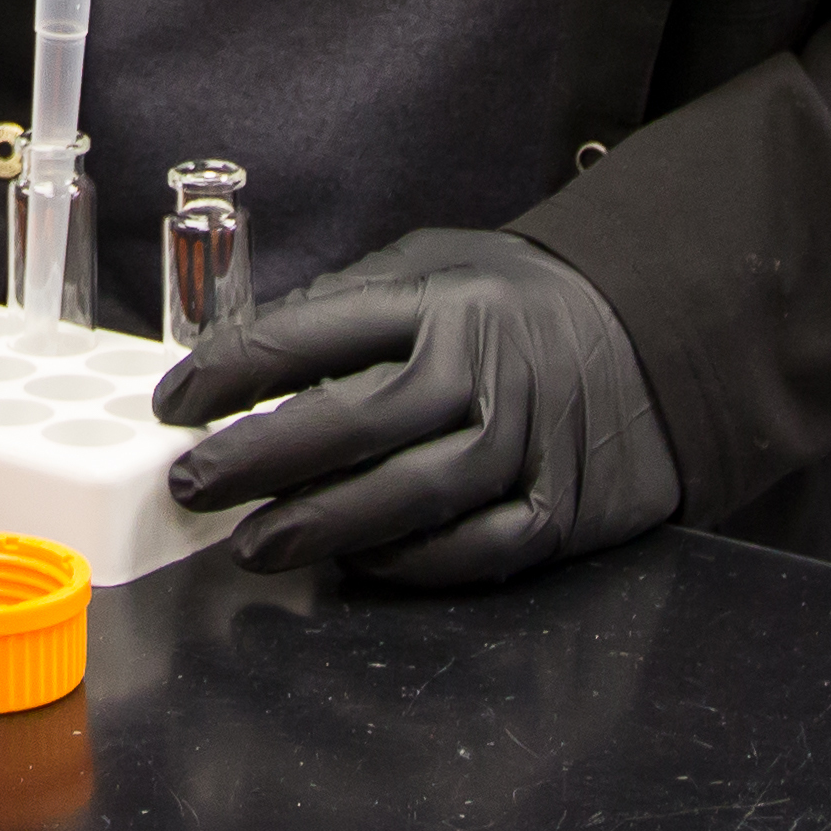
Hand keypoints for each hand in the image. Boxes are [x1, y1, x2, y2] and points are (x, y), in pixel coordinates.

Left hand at [156, 227, 679, 585]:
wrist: (653, 334)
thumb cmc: (518, 303)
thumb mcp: (436, 264)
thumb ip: (349, 306)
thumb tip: (250, 351)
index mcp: (441, 298)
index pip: (313, 331)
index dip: (232, 369)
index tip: (176, 401)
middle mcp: (482, 369)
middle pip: (356, 419)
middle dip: (261, 457)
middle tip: (194, 484)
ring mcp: (526, 443)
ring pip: (411, 495)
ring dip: (323, 526)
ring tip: (253, 544)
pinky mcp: (561, 510)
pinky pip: (476, 550)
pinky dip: (412, 565)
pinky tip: (356, 566)